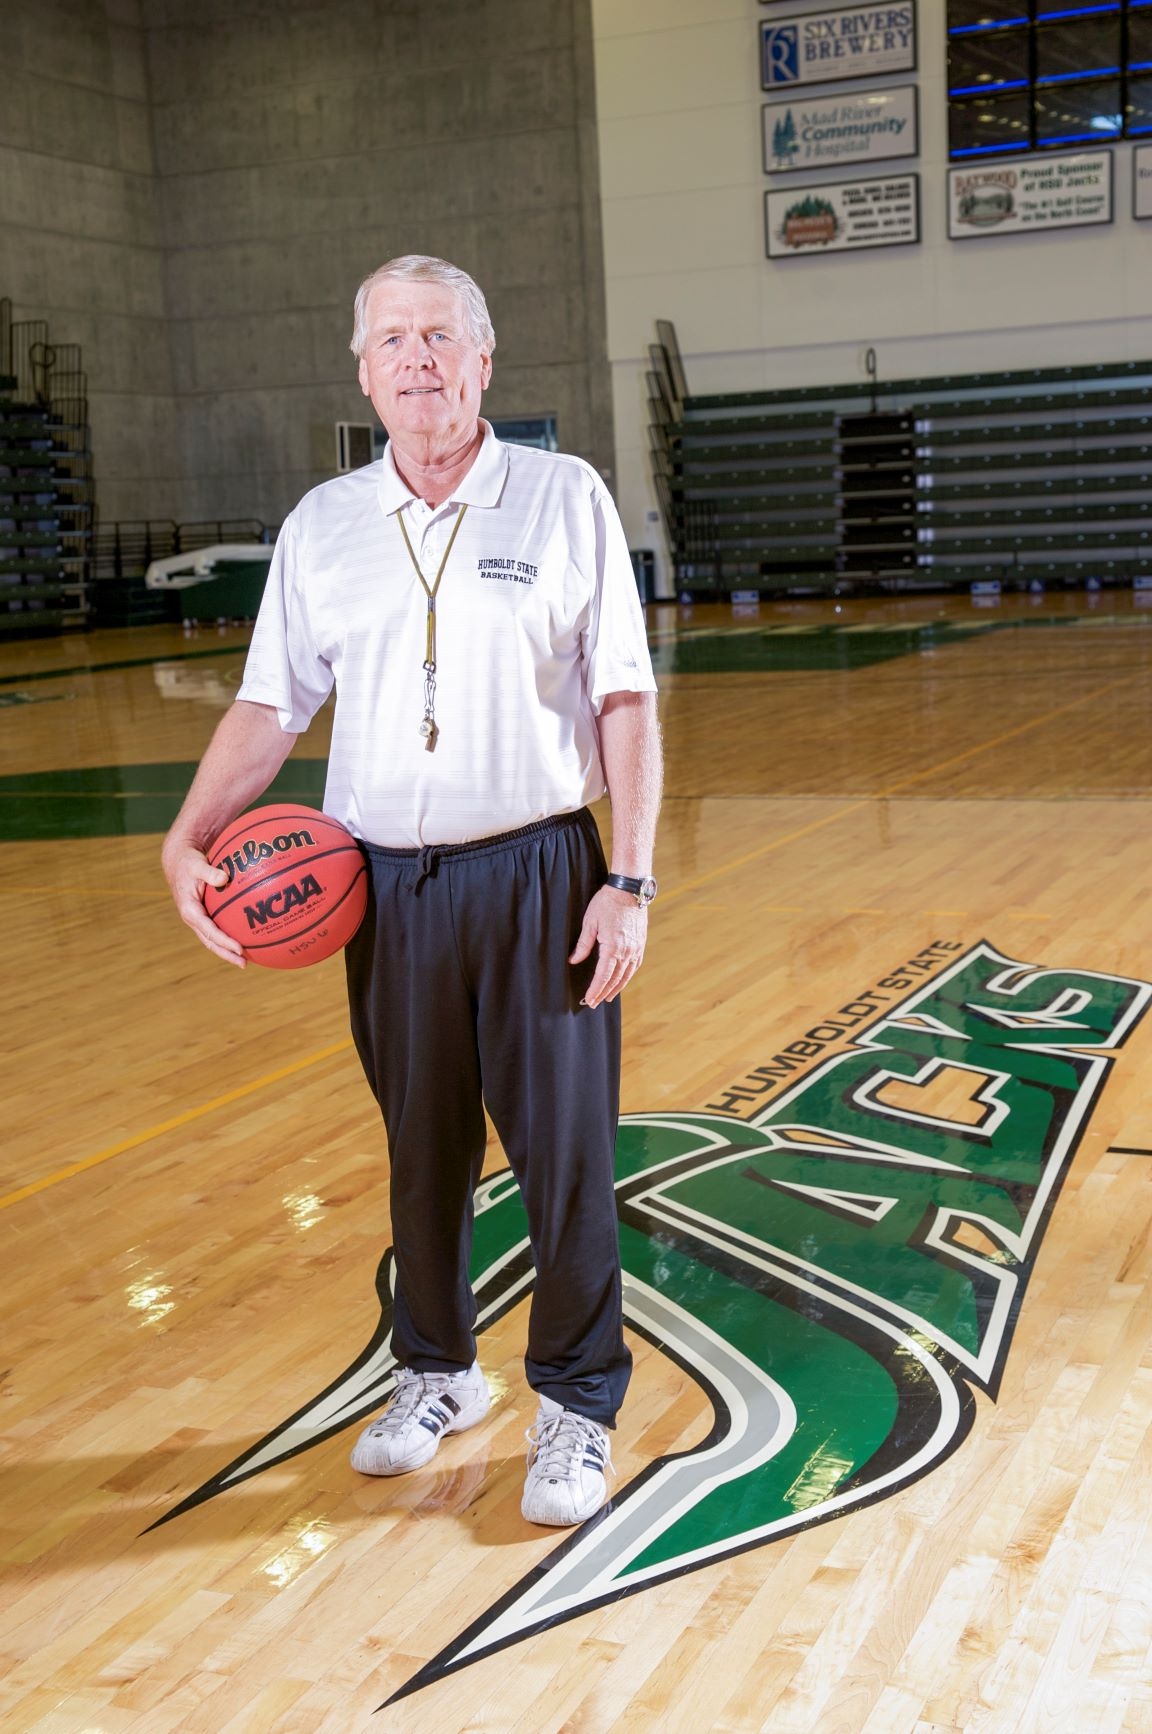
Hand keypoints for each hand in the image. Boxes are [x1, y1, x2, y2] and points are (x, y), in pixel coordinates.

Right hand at [161, 836, 245, 967]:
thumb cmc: (188, 862)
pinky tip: (247, 937)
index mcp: (190, 911)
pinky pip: (217, 929)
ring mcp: (198, 918)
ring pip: (213, 939)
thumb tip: (225, 878)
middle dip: (226, 954)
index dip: (224, 941)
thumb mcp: (196, 864)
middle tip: (244, 964)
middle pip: (210, 942)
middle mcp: (193, 918)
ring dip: (228, 950)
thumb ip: (209, 872)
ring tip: (246, 960)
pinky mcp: (204, 915)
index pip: (209, 931)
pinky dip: (229, 936)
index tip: (239, 948)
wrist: (178, 861)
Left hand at [569, 885, 647, 1007]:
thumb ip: (583, 944)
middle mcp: (627, 951)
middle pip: (614, 979)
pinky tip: (622, 980)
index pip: (603, 976)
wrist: (630, 890)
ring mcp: (636, 948)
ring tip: (608, 997)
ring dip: (617, 988)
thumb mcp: (590, 922)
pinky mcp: (641, 944)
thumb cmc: (607, 902)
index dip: (595, 990)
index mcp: (613, 947)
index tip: (588, 1000)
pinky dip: (628, 976)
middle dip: (603, 993)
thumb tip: (574, 960)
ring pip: (626, 975)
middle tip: (594, 1003)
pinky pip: (635, 966)